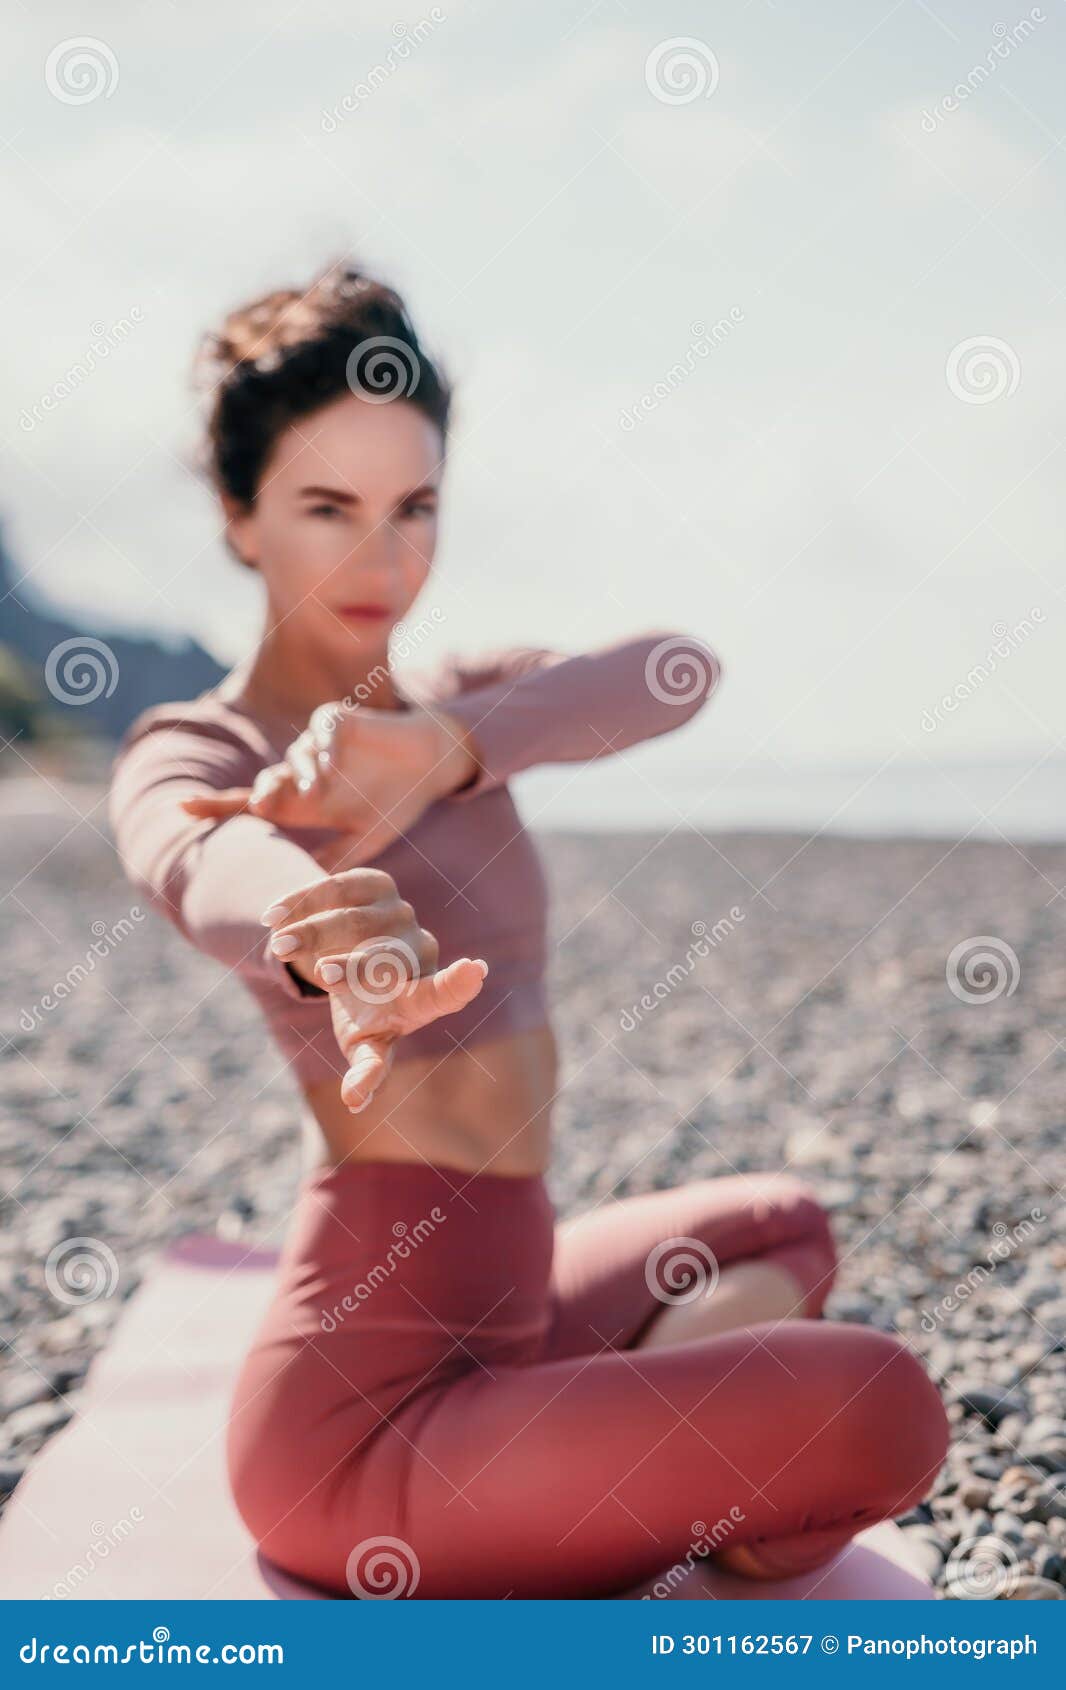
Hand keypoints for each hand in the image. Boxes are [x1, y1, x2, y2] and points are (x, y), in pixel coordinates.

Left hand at [181, 702, 478, 861]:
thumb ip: (332, 861)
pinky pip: (322, 730)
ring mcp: (318, 745)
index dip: (216, 806)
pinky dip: (325, 747)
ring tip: (320, 790)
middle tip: (266, 806)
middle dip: (264, 792)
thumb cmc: (395, 802)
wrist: (431, 764)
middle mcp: (303, 772)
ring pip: (294, 757)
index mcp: (303, 801)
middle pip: (267, 781)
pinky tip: (335, 764)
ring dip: (303, 774)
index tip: (180, 810)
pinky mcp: (338, 720)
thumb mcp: (362, 840)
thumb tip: (302, 897)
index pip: (250, 803)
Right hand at [259, 868, 486, 1111]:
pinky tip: (275, 916)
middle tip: (323, 976)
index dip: (458, 984)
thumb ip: (366, 1069)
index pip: (444, 994)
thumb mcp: (360, 1042)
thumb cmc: (358, 1012)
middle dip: (353, 967)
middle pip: (386, 958)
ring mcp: (400, 913)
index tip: (474, 971)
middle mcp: (419, 949)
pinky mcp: (376, 884)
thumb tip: (356, 1102)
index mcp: (420, 996)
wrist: (339, 956)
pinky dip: (304, 902)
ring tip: (280, 947)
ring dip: (315, 933)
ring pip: (355, 920)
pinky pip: (338, 889)